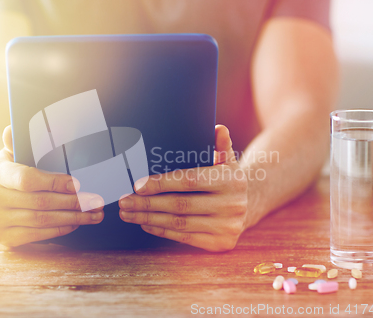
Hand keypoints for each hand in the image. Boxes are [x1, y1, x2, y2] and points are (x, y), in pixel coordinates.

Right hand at [0, 125, 104, 246]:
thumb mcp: (12, 154)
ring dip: (73, 218)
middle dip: (73, 203)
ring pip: (42, 221)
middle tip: (96, 201)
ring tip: (94, 214)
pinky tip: (75, 223)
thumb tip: (11, 129)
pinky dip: (60, 229)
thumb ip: (16, 143)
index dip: (54, 183)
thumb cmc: (11, 171)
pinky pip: (37, 235)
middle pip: (39, 202)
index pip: (27, 179)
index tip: (78, 184)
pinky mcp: (1, 237)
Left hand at [118, 125, 247, 251]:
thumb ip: (221, 146)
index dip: (162, 183)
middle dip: (147, 203)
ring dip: (149, 218)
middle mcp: (232, 205)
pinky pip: (185, 237)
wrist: (248, 206)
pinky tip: (146, 224)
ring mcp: (227, 227)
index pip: (189, 180)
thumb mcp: (228, 160)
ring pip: (179, 223)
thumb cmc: (227, 179)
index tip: (137, 185)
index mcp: (232, 180)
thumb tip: (217, 128)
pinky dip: (162, 231)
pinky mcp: (221, 244)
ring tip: (128, 213)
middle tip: (124, 201)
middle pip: (180, 204)